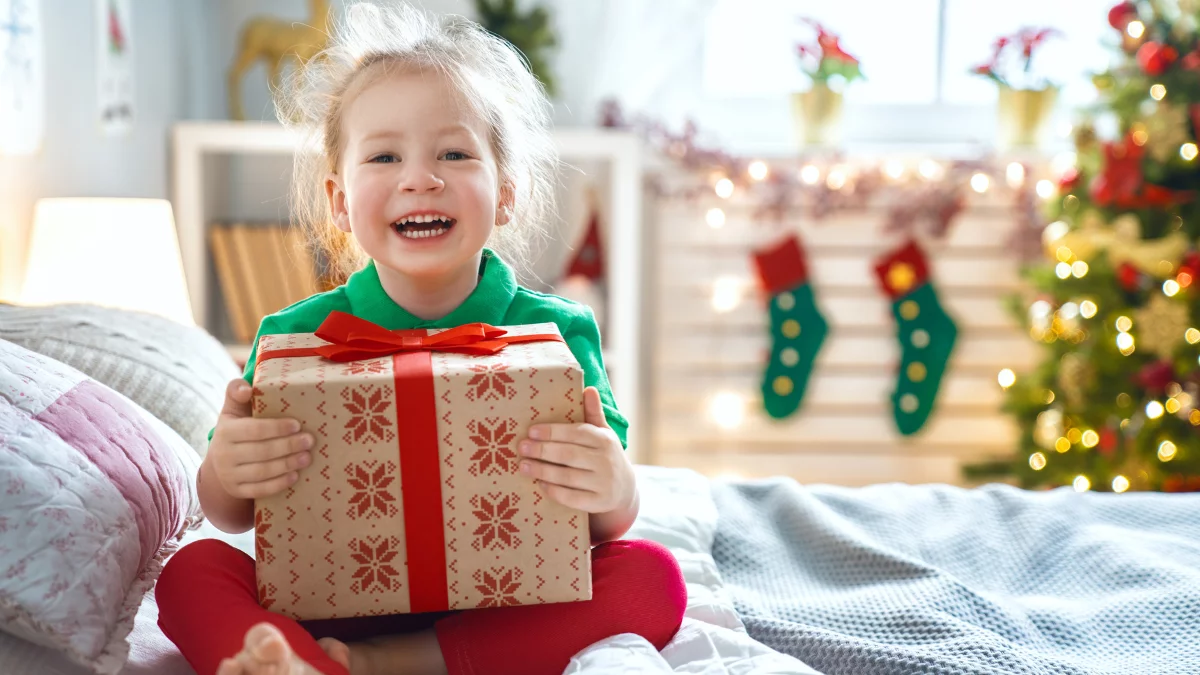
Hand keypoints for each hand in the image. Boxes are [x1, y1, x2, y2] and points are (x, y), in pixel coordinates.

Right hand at [206, 378, 313, 499]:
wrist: (221, 460)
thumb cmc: (236, 428)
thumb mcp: (233, 409)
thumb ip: (237, 391)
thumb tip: (247, 388)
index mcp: (225, 432)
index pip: (254, 430)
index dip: (277, 428)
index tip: (297, 425)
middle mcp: (223, 455)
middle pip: (261, 452)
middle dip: (288, 446)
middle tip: (310, 441)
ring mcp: (228, 476)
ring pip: (262, 472)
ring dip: (288, 464)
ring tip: (307, 457)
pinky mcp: (236, 490)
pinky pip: (259, 490)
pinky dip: (279, 484)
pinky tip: (295, 475)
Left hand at [518, 387, 634, 513]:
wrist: (625, 489)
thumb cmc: (606, 455)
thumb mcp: (604, 434)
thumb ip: (593, 413)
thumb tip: (588, 388)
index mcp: (605, 440)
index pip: (576, 434)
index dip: (553, 432)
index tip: (531, 431)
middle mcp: (606, 461)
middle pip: (568, 455)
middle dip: (542, 451)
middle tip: (521, 448)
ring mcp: (603, 483)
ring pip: (567, 477)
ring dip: (542, 471)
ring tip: (523, 466)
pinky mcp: (598, 502)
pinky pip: (571, 498)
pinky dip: (553, 491)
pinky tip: (540, 484)